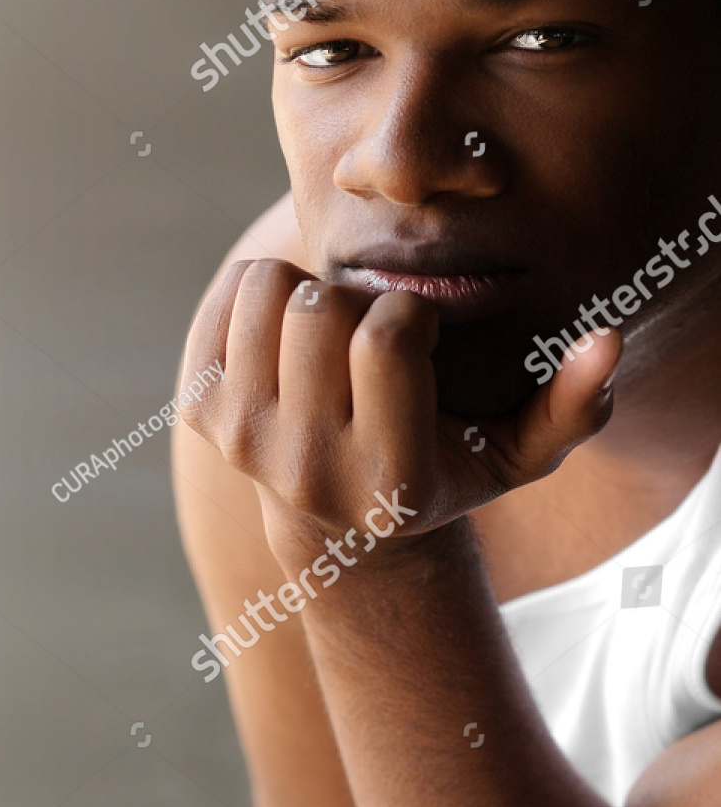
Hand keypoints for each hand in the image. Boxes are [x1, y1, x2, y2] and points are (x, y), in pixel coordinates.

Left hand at [179, 259, 621, 558]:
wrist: (334, 519)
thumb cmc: (440, 467)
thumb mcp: (516, 455)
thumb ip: (573, 406)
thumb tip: (605, 340)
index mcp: (387, 477)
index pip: (383, 338)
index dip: (408, 309)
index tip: (415, 329)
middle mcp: (304, 468)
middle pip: (320, 308)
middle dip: (357, 297)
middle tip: (367, 330)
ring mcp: (243, 442)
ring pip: (269, 289)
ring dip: (308, 288)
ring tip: (330, 330)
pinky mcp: (201, 415)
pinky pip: (230, 293)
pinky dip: (261, 289)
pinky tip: (288, 330)